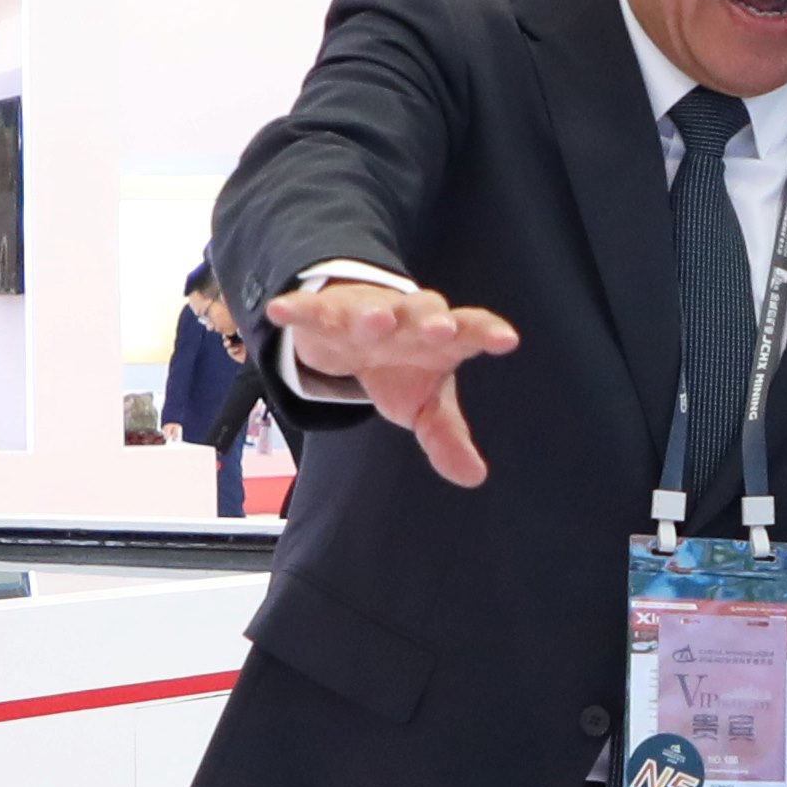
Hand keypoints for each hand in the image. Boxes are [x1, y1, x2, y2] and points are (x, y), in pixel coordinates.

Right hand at [266, 277, 518, 487]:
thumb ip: (446, 437)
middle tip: (441, 329)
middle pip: (423, 313)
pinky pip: (310, 310)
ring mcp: (364, 313)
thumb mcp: (423, 404)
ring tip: (378, 320)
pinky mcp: (324, 315)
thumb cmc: (401, 363)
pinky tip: (280, 310)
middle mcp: (406, 319)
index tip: (506, 340)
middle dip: (431, 320)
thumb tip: (474, 477)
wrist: (355, 327)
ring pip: (372, 309)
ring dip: (374, 312)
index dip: (487, 333)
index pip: (470, 330)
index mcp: (439, 338)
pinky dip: (295, 309)